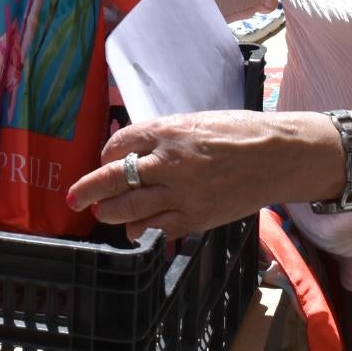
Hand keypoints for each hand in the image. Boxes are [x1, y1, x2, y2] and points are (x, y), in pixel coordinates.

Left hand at [67, 109, 325, 239]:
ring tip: (100, 212)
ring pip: (130, 207)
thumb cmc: (237, 132)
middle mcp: (170, 161)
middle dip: (89, 189)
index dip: (107, 153)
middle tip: (73, 197)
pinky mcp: (197, 217)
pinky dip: (140, 229)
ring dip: (109, 212)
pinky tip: (132, 229)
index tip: (105, 159)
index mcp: (168, 130)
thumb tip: (131, 154)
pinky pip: (158, 227)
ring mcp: (183, 192)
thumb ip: (162, 139)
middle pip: (115, 178)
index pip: (119, 144)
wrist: (278, 156)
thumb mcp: (194, 122)